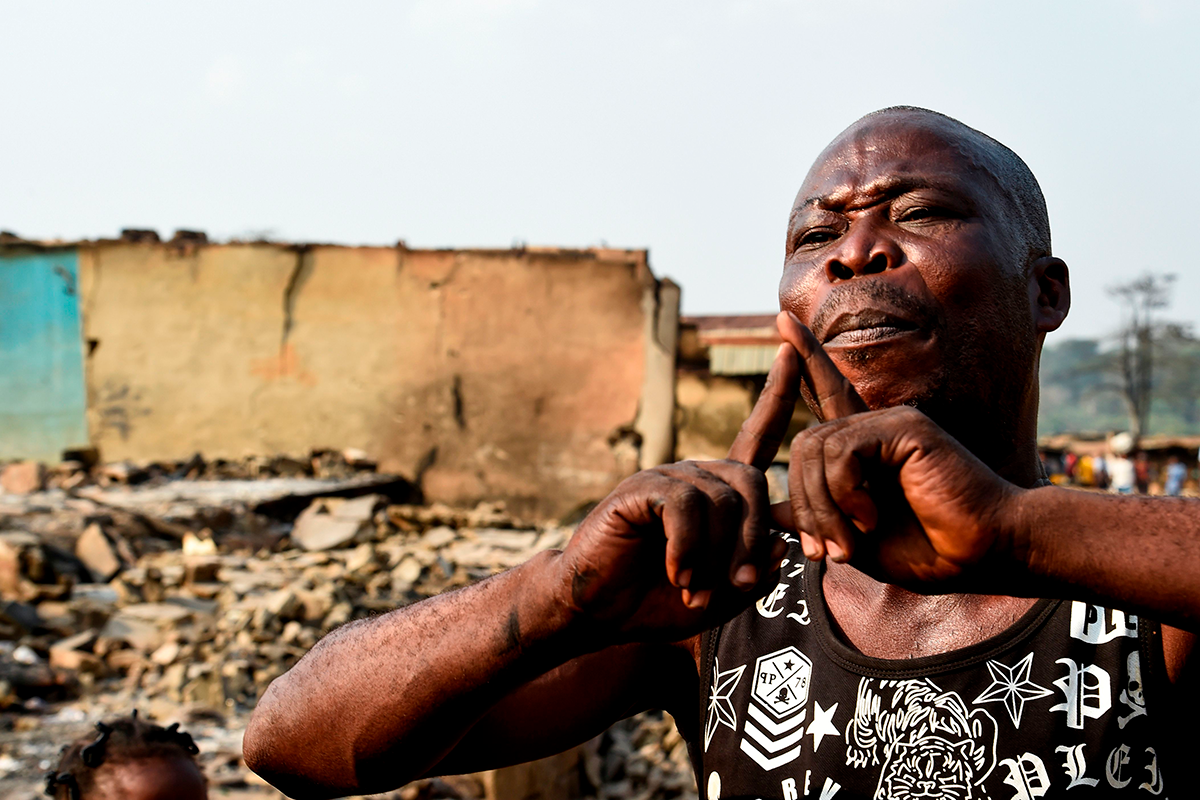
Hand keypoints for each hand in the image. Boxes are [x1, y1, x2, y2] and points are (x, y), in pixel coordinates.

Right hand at [554, 340, 805, 642]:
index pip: (756, 434)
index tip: (790, 349)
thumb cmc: (655, 602)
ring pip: (720, 502)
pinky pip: (685, 506)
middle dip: (752, 542)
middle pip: (752, 484)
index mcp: (717, 492)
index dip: (775, 394)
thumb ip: (758, 572)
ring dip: (715, 556)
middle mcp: (695, 475)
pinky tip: (678, 574)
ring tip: (693, 590)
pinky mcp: (640, 488)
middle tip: (738, 586)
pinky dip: (688, 547)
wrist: (593, 611)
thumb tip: (783, 539)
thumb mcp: (721, 596)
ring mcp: (667, 477)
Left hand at [774, 311, 1023, 589]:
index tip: (782, 319)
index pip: (827, 395)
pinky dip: (844, 491)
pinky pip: (843, 450)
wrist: (983, 556)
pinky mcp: (905, 426)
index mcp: (866, 449)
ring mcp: (890, 422)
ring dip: (823, 506)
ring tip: (850, 543)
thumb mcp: (857, 543)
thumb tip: (771, 511)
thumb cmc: (930, 553)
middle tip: (824, 552)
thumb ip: (818, 522)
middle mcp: (876, 427)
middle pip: (804, 444)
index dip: (807, 357)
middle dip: (805, 505)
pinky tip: (870, 516)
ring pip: (817, 447)